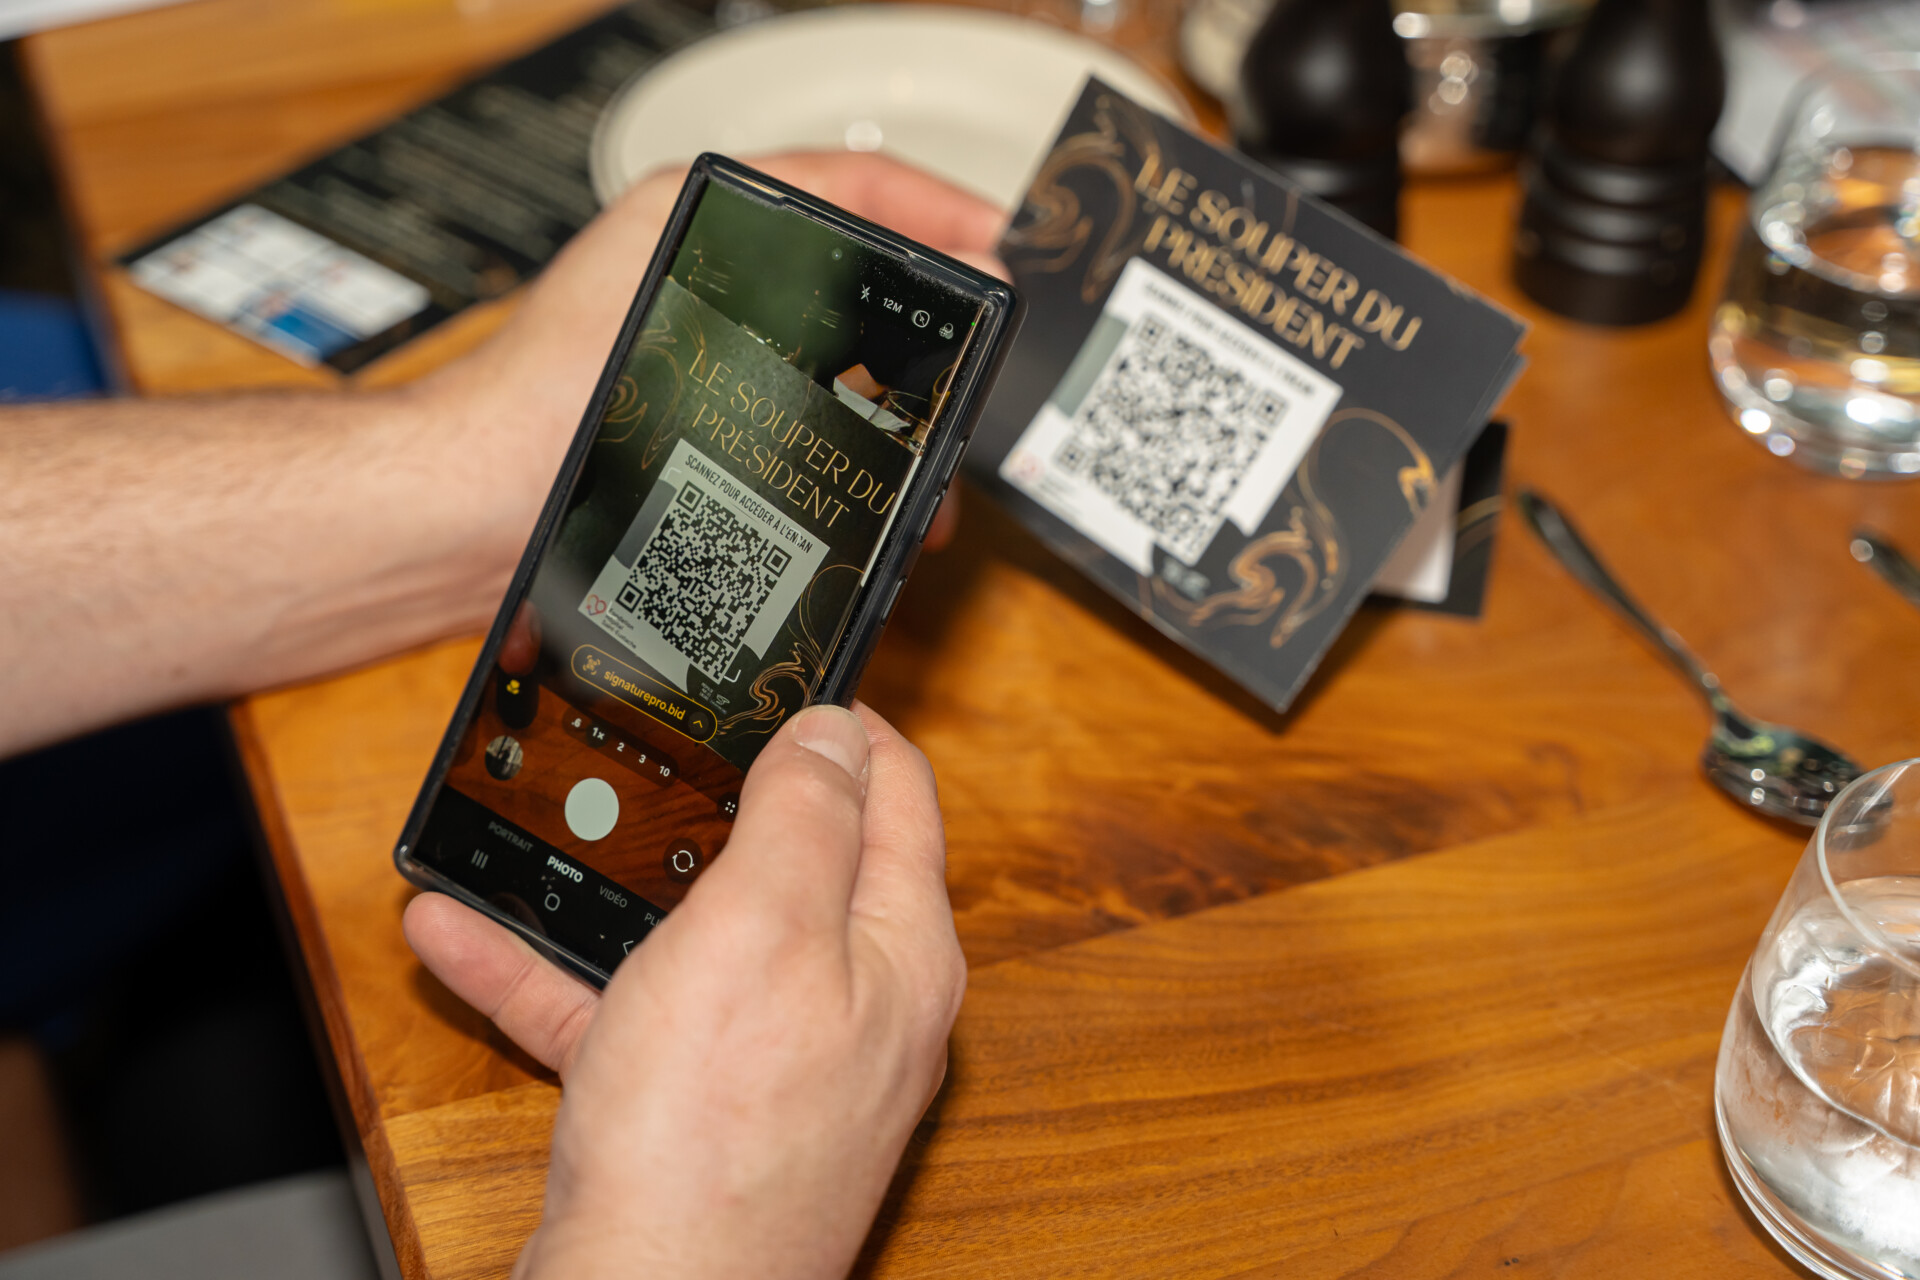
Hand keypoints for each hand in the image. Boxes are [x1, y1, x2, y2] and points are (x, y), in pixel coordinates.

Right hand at [404, 702, 964, 1279]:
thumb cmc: (715, 1133)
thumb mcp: (765, 928)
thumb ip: (806, 816)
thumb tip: (836, 729)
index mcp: (897, 947)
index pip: (896, 795)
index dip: (844, 721)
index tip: (788, 675)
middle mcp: (852, 1002)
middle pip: (795, 861)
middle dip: (720, 797)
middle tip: (668, 739)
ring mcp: (775, 1060)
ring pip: (693, 936)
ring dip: (613, 883)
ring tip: (545, 828)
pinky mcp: (695, 1111)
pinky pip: (624, 1014)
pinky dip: (555, 976)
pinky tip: (462, 940)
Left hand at [425, 152, 1000, 550]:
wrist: (476, 512)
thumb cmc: (543, 394)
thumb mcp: (671, 272)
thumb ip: (784, 236)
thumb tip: (900, 239)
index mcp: (708, 230)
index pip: (855, 192)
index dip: (939, 215)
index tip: (1001, 252)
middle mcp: (719, 296)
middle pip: (864, 297)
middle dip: (934, 341)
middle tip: (979, 375)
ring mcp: (720, 376)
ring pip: (849, 386)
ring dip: (903, 426)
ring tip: (935, 473)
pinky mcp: (714, 450)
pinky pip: (814, 448)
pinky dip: (857, 474)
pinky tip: (880, 512)